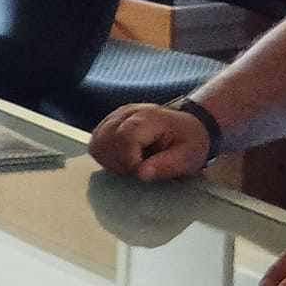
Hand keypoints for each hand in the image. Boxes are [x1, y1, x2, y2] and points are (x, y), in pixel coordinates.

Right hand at [88, 103, 211, 180]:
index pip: (124, 138)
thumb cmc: (189, 141)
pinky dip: (105, 156)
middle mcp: (129, 112)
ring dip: (110, 160)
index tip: (142, 172)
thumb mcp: (187, 157)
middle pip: (106, 140)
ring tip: (130, 165)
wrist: (189, 126)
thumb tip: (141, 174)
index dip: (129, 161)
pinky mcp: (109, 122)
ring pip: (97, 142)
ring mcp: (116, 115)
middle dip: (119, 164)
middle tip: (138, 169)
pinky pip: (95, 141)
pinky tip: (121, 160)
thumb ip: (165, 166)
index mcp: (150, 117)